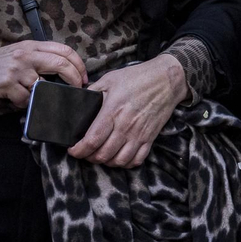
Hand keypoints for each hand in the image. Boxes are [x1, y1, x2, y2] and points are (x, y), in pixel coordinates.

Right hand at [0, 40, 86, 108]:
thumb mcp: (17, 55)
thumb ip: (38, 59)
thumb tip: (65, 72)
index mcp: (30, 46)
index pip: (64, 49)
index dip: (79, 64)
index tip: (84, 76)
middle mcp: (25, 54)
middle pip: (62, 63)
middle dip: (75, 78)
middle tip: (77, 88)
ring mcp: (16, 68)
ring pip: (43, 85)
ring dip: (40, 95)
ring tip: (28, 95)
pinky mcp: (8, 83)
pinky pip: (26, 98)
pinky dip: (23, 103)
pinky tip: (14, 99)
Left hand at [67, 55, 186, 167]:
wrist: (168, 79)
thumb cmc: (138, 77)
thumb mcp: (110, 79)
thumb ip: (93, 92)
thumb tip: (79, 102)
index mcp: (113, 111)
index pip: (92, 140)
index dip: (79, 150)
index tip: (73, 150)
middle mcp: (126, 126)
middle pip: (104, 154)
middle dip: (89, 157)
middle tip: (85, 152)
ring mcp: (140, 133)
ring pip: (120, 160)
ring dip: (107, 162)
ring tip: (101, 155)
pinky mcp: (151, 137)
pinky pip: (137, 159)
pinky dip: (126, 163)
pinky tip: (120, 157)